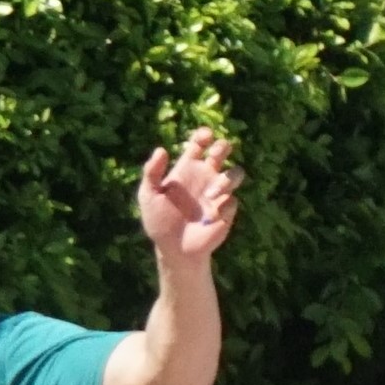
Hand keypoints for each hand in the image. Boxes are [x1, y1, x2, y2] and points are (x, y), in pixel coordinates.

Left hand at [135, 127, 240, 262]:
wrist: (172, 249)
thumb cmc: (158, 220)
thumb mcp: (148, 195)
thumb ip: (152, 173)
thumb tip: (161, 150)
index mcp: (187, 169)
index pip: (199, 145)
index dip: (204, 135)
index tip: (204, 136)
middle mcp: (205, 177)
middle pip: (222, 151)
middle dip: (223, 147)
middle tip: (215, 154)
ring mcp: (217, 193)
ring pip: (236, 173)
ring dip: (227, 179)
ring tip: (211, 195)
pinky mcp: (226, 211)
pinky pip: (233, 201)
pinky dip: (223, 206)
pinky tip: (209, 219)